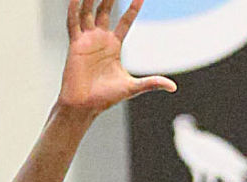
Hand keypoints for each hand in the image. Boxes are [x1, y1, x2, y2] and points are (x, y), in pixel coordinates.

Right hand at [58, 0, 175, 116]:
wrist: (84, 107)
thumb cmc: (105, 99)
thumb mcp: (132, 87)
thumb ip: (152, 83)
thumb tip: (173, 87)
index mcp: (114, 45)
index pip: (125, 21)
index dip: (133, 8)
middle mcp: (100, 39)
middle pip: (105, 10)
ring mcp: (87, 40)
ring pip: (89, 11)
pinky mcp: (76, 44)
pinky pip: (73, 22)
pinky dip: (74, 9)